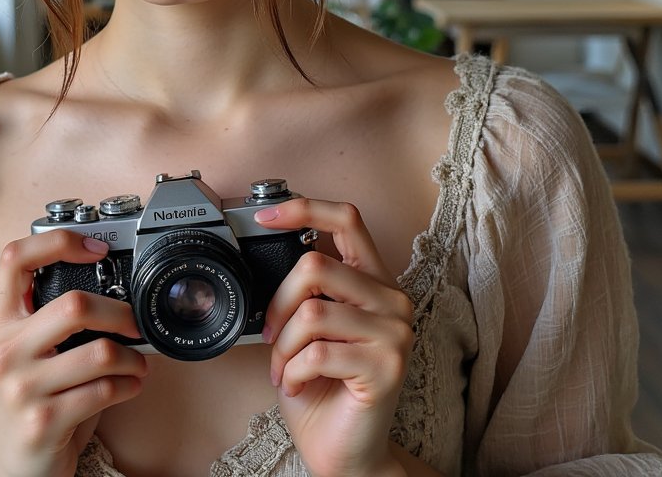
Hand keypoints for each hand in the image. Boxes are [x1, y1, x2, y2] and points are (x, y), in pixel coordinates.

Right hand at [0, 231, 147, 476]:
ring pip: (100, 352)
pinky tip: (129, 385)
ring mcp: (21, 387)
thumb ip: (50, 318)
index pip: (15, 258)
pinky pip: (104, 390)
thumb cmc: (29, 399)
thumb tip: (112, 287)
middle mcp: (5, 350)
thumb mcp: (27, 351)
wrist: (9, 467)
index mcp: (0, 322)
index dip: (59, 242)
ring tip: (136, 362)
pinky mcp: (43, 421)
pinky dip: (129, 386)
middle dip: (119, 313)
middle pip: (75, 304)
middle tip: (134, 323)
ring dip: (132, 358)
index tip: (96, 249)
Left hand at [256, 199, 413, 476]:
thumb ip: (306, 288)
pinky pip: (316, 352)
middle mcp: (392, 298)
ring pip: (311, 312)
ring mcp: (396, 332)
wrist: (344, 452)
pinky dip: (292, 372)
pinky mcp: (388, 365)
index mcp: (373, 279)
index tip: (265, 216)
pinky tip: (297, 385)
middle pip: (314, 266)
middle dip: (278, 303)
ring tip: (285, 368)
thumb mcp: (309, 326)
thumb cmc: (321, 387)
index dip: (304, 209)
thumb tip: (268, 248)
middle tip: (272, 336)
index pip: (346, 219)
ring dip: (283, 347)